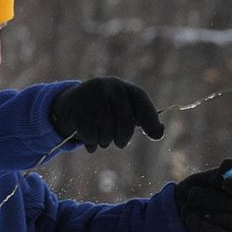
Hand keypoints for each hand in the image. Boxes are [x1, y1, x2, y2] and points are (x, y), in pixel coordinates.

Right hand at [50, 77, 164, 151]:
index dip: (150, 119)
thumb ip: (143, 120)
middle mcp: (109, 87)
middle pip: (125, 122)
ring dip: (105, 142)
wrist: (71, 103)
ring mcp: (92, 96)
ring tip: (101, 139)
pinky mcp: (77, 108)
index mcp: (123, 87)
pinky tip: (90, 141)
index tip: (155, 136)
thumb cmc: (105, 110)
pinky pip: (91, 135)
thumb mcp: (123, 111)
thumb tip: (160, 133)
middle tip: (120, 143)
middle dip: (124, 138)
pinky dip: (91, 143)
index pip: (141, 100)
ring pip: (107, 131)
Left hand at [174, 159, 231, 231]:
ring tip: (188, 207)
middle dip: (210, 198)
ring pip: (228, 220)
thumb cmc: (192, 195)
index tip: (226, 182)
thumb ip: (215, 175)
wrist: (176, 216)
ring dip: (202, 212)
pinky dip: (200, 226)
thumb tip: (231, 163)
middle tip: (192, 194)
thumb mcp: (200, 182)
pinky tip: (191, 219)